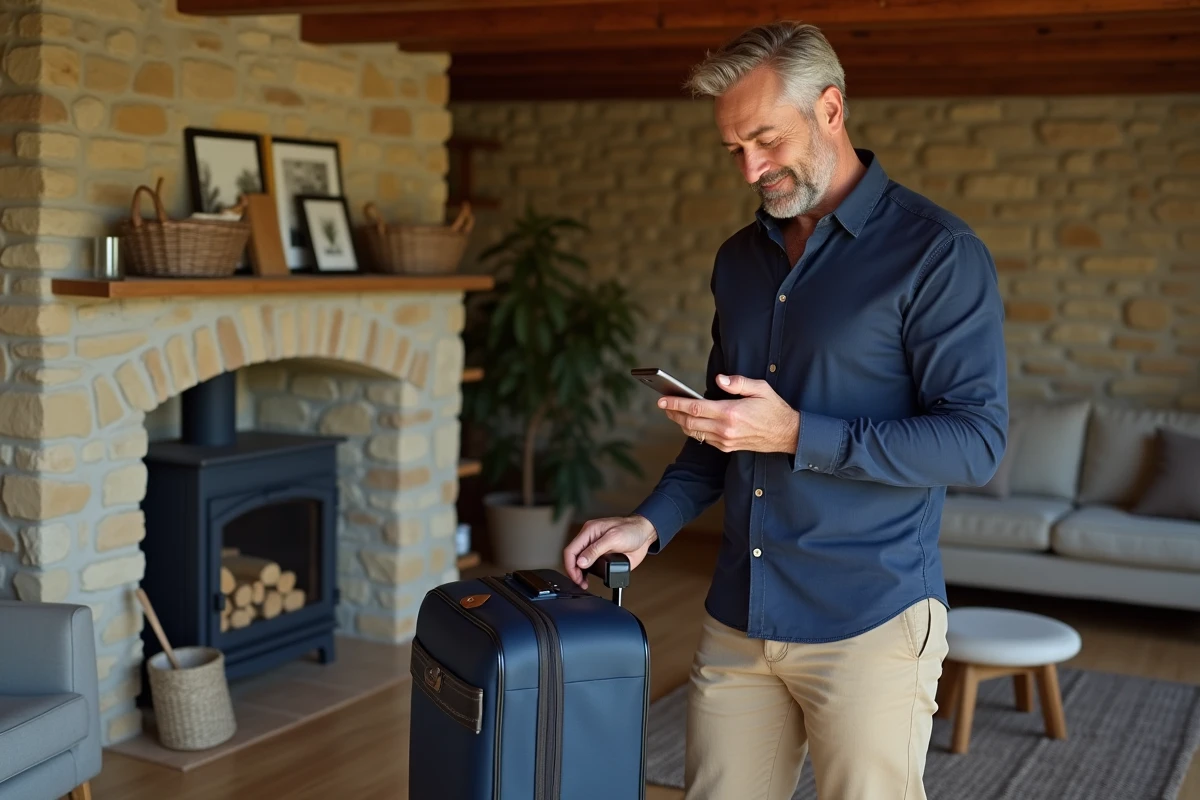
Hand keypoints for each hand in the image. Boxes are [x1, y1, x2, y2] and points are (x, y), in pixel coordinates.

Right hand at [563, 515, 656, 589]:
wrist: (645, 535)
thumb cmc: (631, 530)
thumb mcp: (613, 538)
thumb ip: (596, 550)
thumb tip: (581, 562)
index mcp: (589, 531)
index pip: (571, 549)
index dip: (570, 565)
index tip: (575, 576)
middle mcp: (590, 541)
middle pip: (573, 558)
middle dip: (574, 572)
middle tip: (580, 582)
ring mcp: (596, 550)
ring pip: (580, 564)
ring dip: (579, 575)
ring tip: (583, 583)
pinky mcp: (603, 558)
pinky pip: (590, 567)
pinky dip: (587, 575)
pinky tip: (589, 580)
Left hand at [659, 373, 799, 453]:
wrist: (787, 434)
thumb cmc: (774, 409)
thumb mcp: (760, 388)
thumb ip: (738, 383)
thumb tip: (719, 380)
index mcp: (731, 413)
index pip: (695, 408)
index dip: (676, 403)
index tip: (662, 400)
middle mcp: (725, 429)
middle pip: (690, 422)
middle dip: (673, 413)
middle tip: (663, 405)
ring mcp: (726, 441)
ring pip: (695, 433)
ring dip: (681, 422)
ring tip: (673, 412)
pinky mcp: (728, 447)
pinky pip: (705, 439)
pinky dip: (694, 430)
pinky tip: (691, 421)